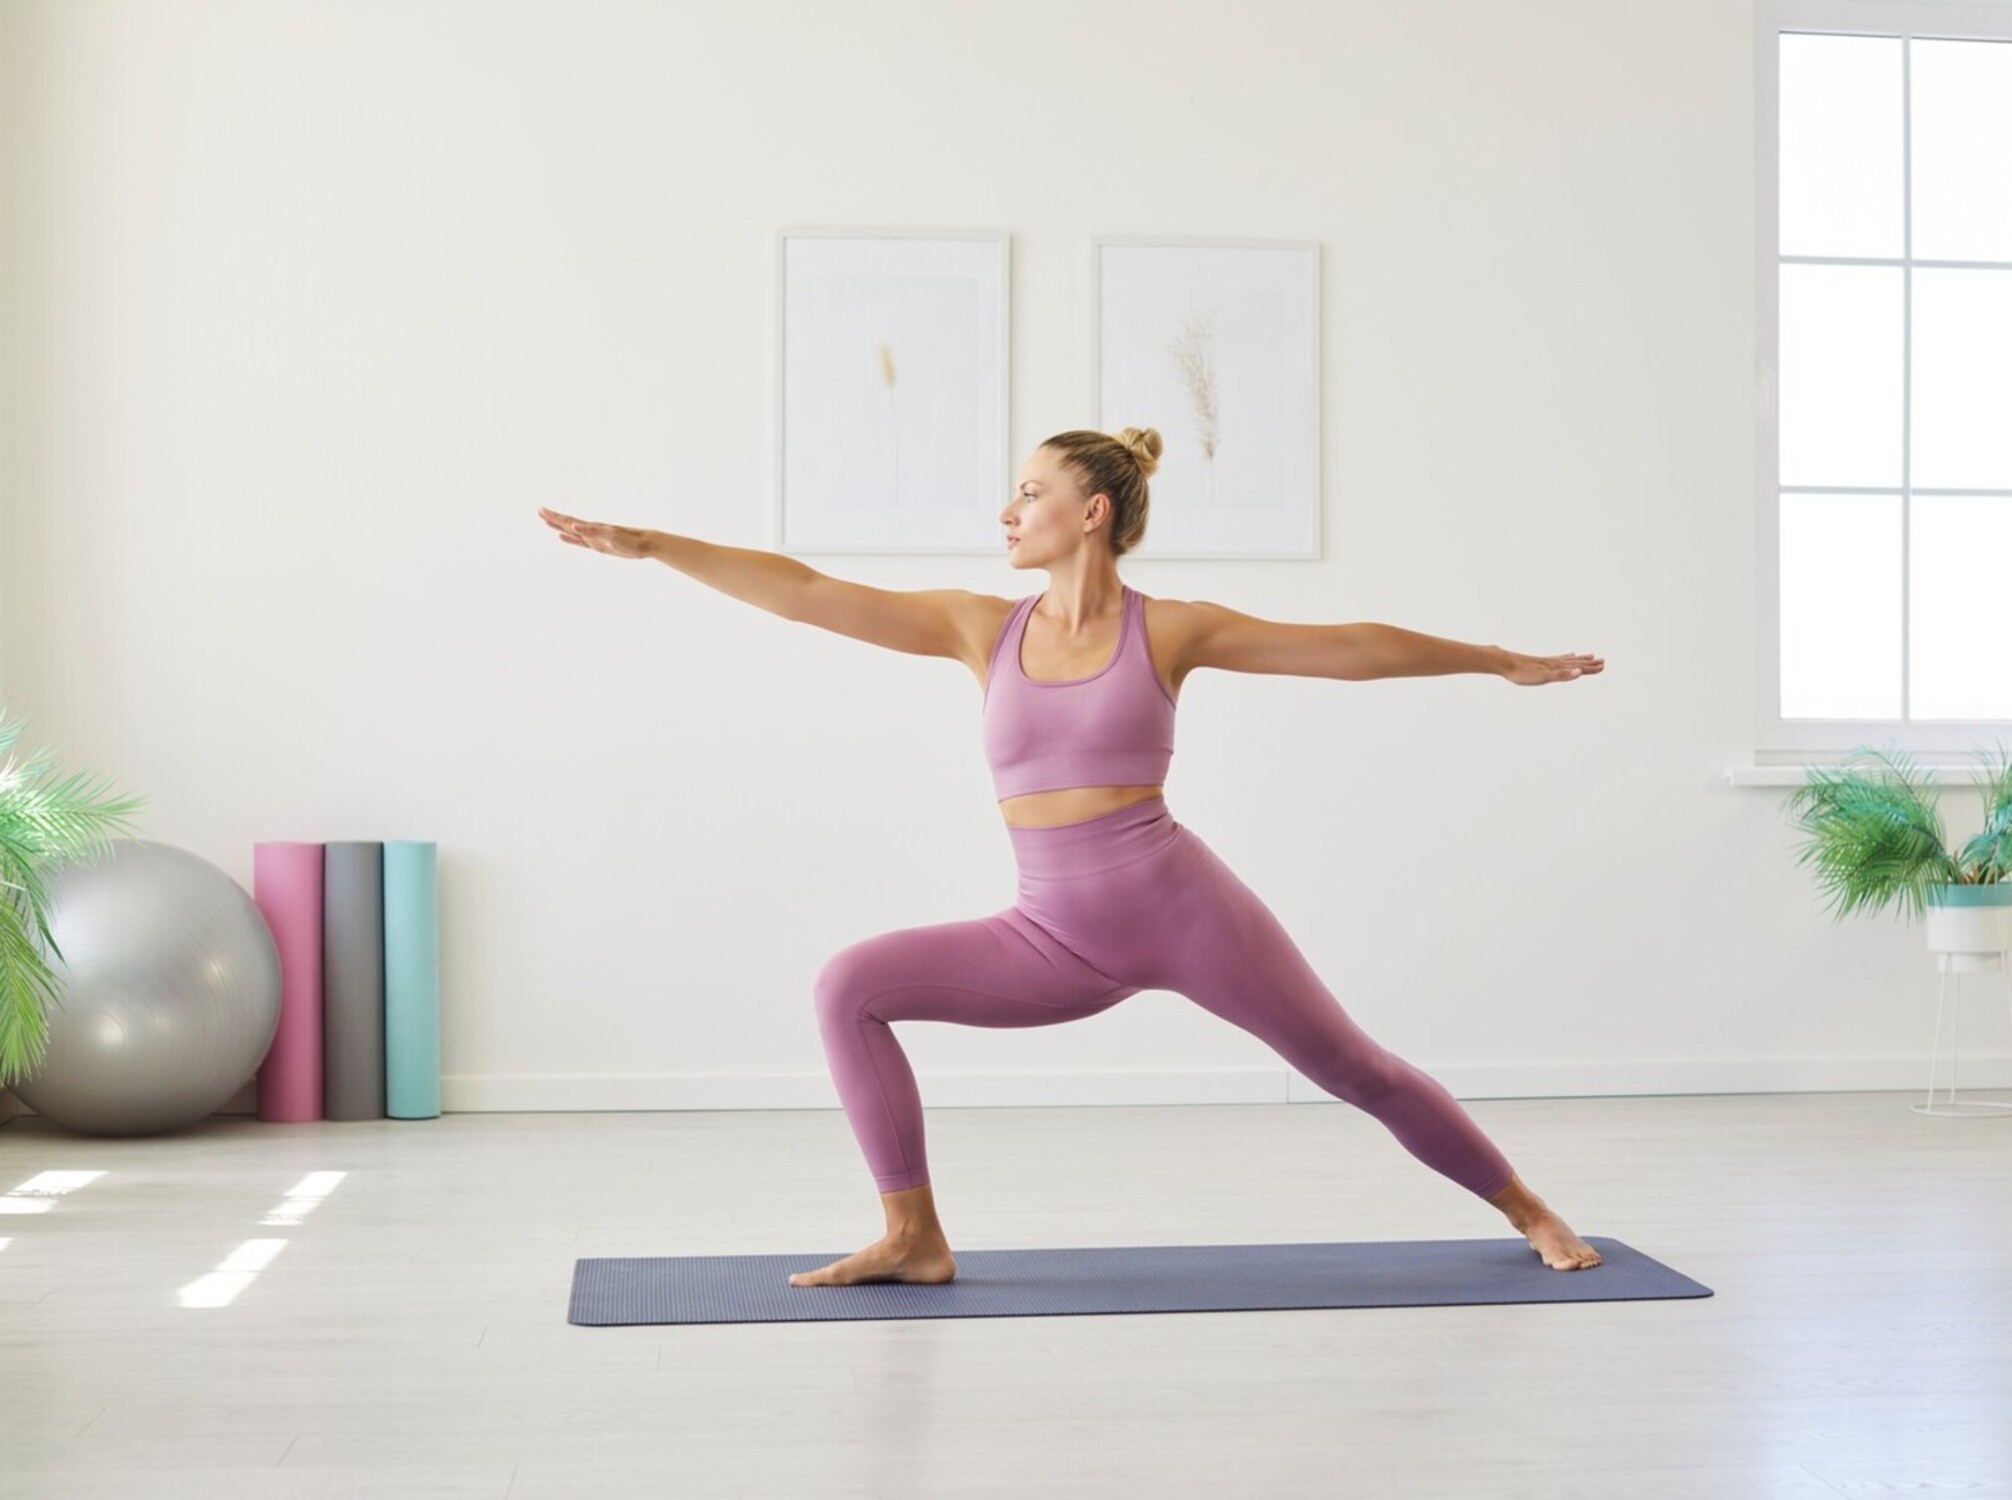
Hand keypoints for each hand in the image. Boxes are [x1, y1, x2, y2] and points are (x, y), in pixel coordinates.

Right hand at [538, 508, 654, 559]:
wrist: (645, 543)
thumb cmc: (630, 541)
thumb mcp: (611, 537)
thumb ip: (593, 532)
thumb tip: (574, 526)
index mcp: (592, 528)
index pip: (569, 520)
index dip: (554, 516)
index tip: (541, 510)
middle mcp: (591, 530)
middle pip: (567, 523)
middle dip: (553, 518)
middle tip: (538, 511)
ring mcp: (594, 537)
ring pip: (571, 531)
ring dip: (558, 526)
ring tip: (546, 523)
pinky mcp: (599, 545)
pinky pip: (579, 540)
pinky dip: (569, 538)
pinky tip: (563, 536)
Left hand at [1500, 650, 1603, 685]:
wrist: (1503, 662)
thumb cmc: (1522, 673)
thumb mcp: (1543, 677)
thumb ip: (1562, 675)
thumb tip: (1579, 672)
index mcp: (1556, 667)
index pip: (1577, 668)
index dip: (1590, 668)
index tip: (1603, 666)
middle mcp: (1553, 663)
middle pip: (1575, 663)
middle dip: (1589, 663)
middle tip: (1603, 661)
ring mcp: (1546, 662)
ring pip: (1568, 660)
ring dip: (1580, 659)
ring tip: (1590, 655)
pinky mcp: (1539, 662)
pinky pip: (1557, 659)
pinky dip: (1566, 657)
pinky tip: (1568, 655)